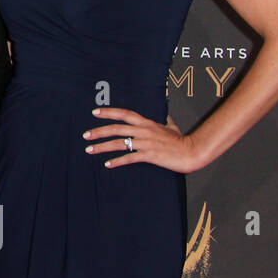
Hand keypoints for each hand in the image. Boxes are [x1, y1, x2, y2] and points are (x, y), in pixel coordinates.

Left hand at [84, 106, 210, 173]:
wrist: (192, 152)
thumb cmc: (181, 140)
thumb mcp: (171, 126)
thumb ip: (165, 120)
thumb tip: (165, 114)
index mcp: (147, 123)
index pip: (124, 114)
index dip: (109, 112)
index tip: (94, 112)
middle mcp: (144, 131)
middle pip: (116, 129)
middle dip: (98, 131)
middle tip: (85, 136)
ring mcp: (146, 143)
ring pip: (119, 143)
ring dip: (102, 147)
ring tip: (89, 150)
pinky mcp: (150, 155)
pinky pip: (129, 158)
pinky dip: (117, 161)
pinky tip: (107, 164)